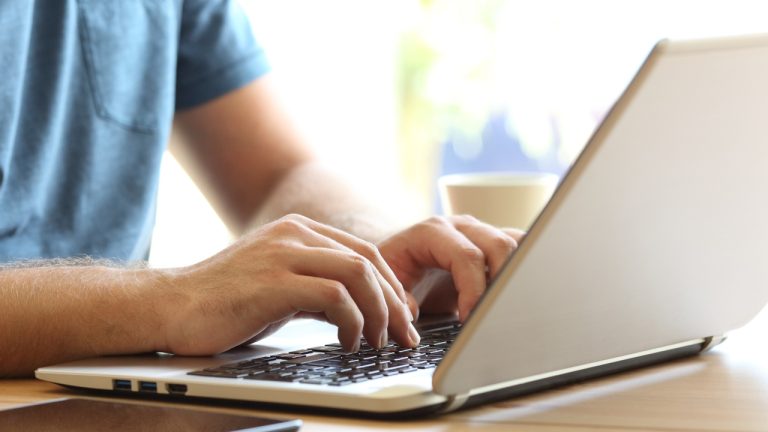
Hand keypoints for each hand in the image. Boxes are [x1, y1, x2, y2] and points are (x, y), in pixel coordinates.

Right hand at [160, 214, 417, 355]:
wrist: (171, 306)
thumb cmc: (224, 302)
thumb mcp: (280, 286)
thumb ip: (318, 289)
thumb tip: (359, 311)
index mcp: (299, 230)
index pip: (364, 253)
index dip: (390, 286)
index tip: (402, 316)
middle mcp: (295, 234)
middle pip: (368, 261)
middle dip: (394, 301)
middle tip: (404, 335)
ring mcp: (283, 254)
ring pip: (357, 274)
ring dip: (378, 312)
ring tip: (379, 342)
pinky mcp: (273, 282)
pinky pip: (334, 297)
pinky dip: (352, 322)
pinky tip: (348, 342)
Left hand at [378, 215, 524, 321]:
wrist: (398, 255)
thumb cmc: (392, 268)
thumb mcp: (385, 283)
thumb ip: (397, 299)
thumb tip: (411, 313)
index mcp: (432, 232)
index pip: (466, 256)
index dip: (473, 290)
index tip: (469, 319)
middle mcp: (461, 227)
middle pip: (499, 245)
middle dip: (502, 283)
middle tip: (492, 315)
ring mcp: (480, 232)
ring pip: (517, 243)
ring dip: (518, 275)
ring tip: (506, 306)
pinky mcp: (493, 244)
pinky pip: (521, 248)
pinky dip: (525, 269)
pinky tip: (518, 294)